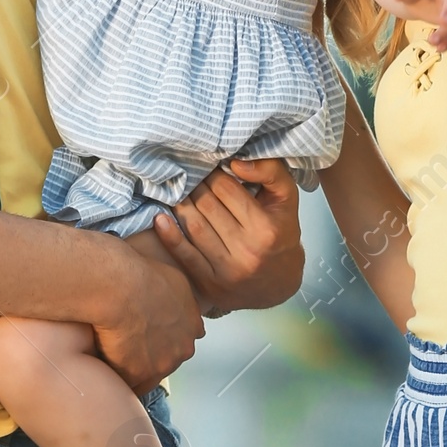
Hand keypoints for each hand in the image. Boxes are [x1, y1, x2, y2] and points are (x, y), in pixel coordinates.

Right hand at [90, 235, 204, 390]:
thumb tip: (180, 307)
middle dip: (152, 355)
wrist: (121, 288)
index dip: (166, 339)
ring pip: (148, 373)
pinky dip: (117, 373)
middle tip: (130, 343)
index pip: (183, 341)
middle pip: (167, 359)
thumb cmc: (143, 275)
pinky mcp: (137, 375)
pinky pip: (127, 382)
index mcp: (193, 326)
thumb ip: (183, 300)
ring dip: (135, 367)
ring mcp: (161, 365)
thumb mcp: (176, 280)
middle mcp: (182, 348)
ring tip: (115, 353)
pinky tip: (106, 361)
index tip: (151, 334)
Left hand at [154, 158, 303, 314]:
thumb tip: (236, 162)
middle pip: (208, 206)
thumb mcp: (287, 198)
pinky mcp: (210, 284)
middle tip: (191, 176)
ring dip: (181, 205)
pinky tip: (160, 219)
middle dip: (197, 186)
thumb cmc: (281, 232)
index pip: (227, 189)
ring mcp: (226, 270)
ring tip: (179, 191)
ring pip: (194, 227)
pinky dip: (169, 236)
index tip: (209, 166)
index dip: (214, 174)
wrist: (279, 283)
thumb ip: (270, 171)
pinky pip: (185, 255)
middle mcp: (247, 250)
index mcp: (266, 228)